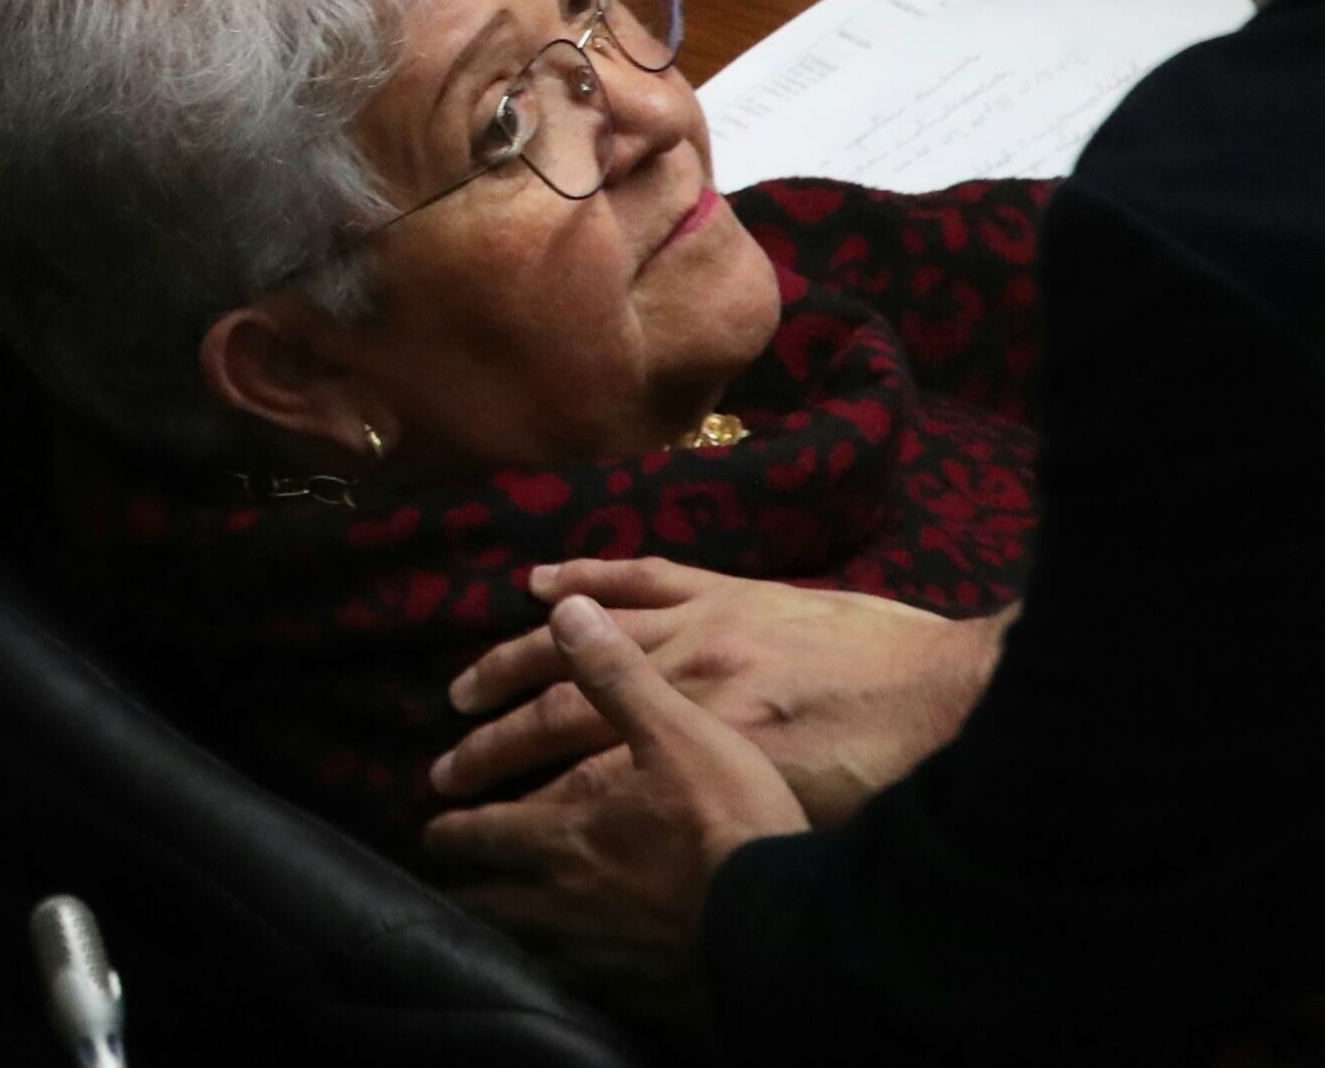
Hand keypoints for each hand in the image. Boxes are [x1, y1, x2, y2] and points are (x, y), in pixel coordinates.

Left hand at [427, 596, 807, 1000]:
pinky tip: (565, 972)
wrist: (790, 929)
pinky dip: (560, 972)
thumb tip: (559, 609)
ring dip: (505, 928)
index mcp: (565, 830)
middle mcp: (564, 897)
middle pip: (493, 894)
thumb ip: (614, 673)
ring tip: (493, 924)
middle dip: (467, 883)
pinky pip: (578, 986)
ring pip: (527, 943)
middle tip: (449, 880)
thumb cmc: (731, 822)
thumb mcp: (679, 727)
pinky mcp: (638, 997)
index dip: (455, 826)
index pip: (485, 828)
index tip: (433, 822)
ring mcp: (598, 956)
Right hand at [436, 560, 1005, 824]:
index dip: (522, 793)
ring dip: (515, 660)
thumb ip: (713, 807)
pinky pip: (643, 573)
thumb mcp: (796, 815)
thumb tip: (645, 830)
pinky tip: (539, 582)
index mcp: (701, 738)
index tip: (473, 811)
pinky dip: (586, 574)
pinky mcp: (734, 590)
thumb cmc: (890, 776)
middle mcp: (687, 675)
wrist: (960, 695)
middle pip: (564, 705)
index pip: (583, 768)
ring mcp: (705, 621)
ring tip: (466, 688)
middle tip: (443, 765)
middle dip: (496, 740)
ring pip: (587, 633)